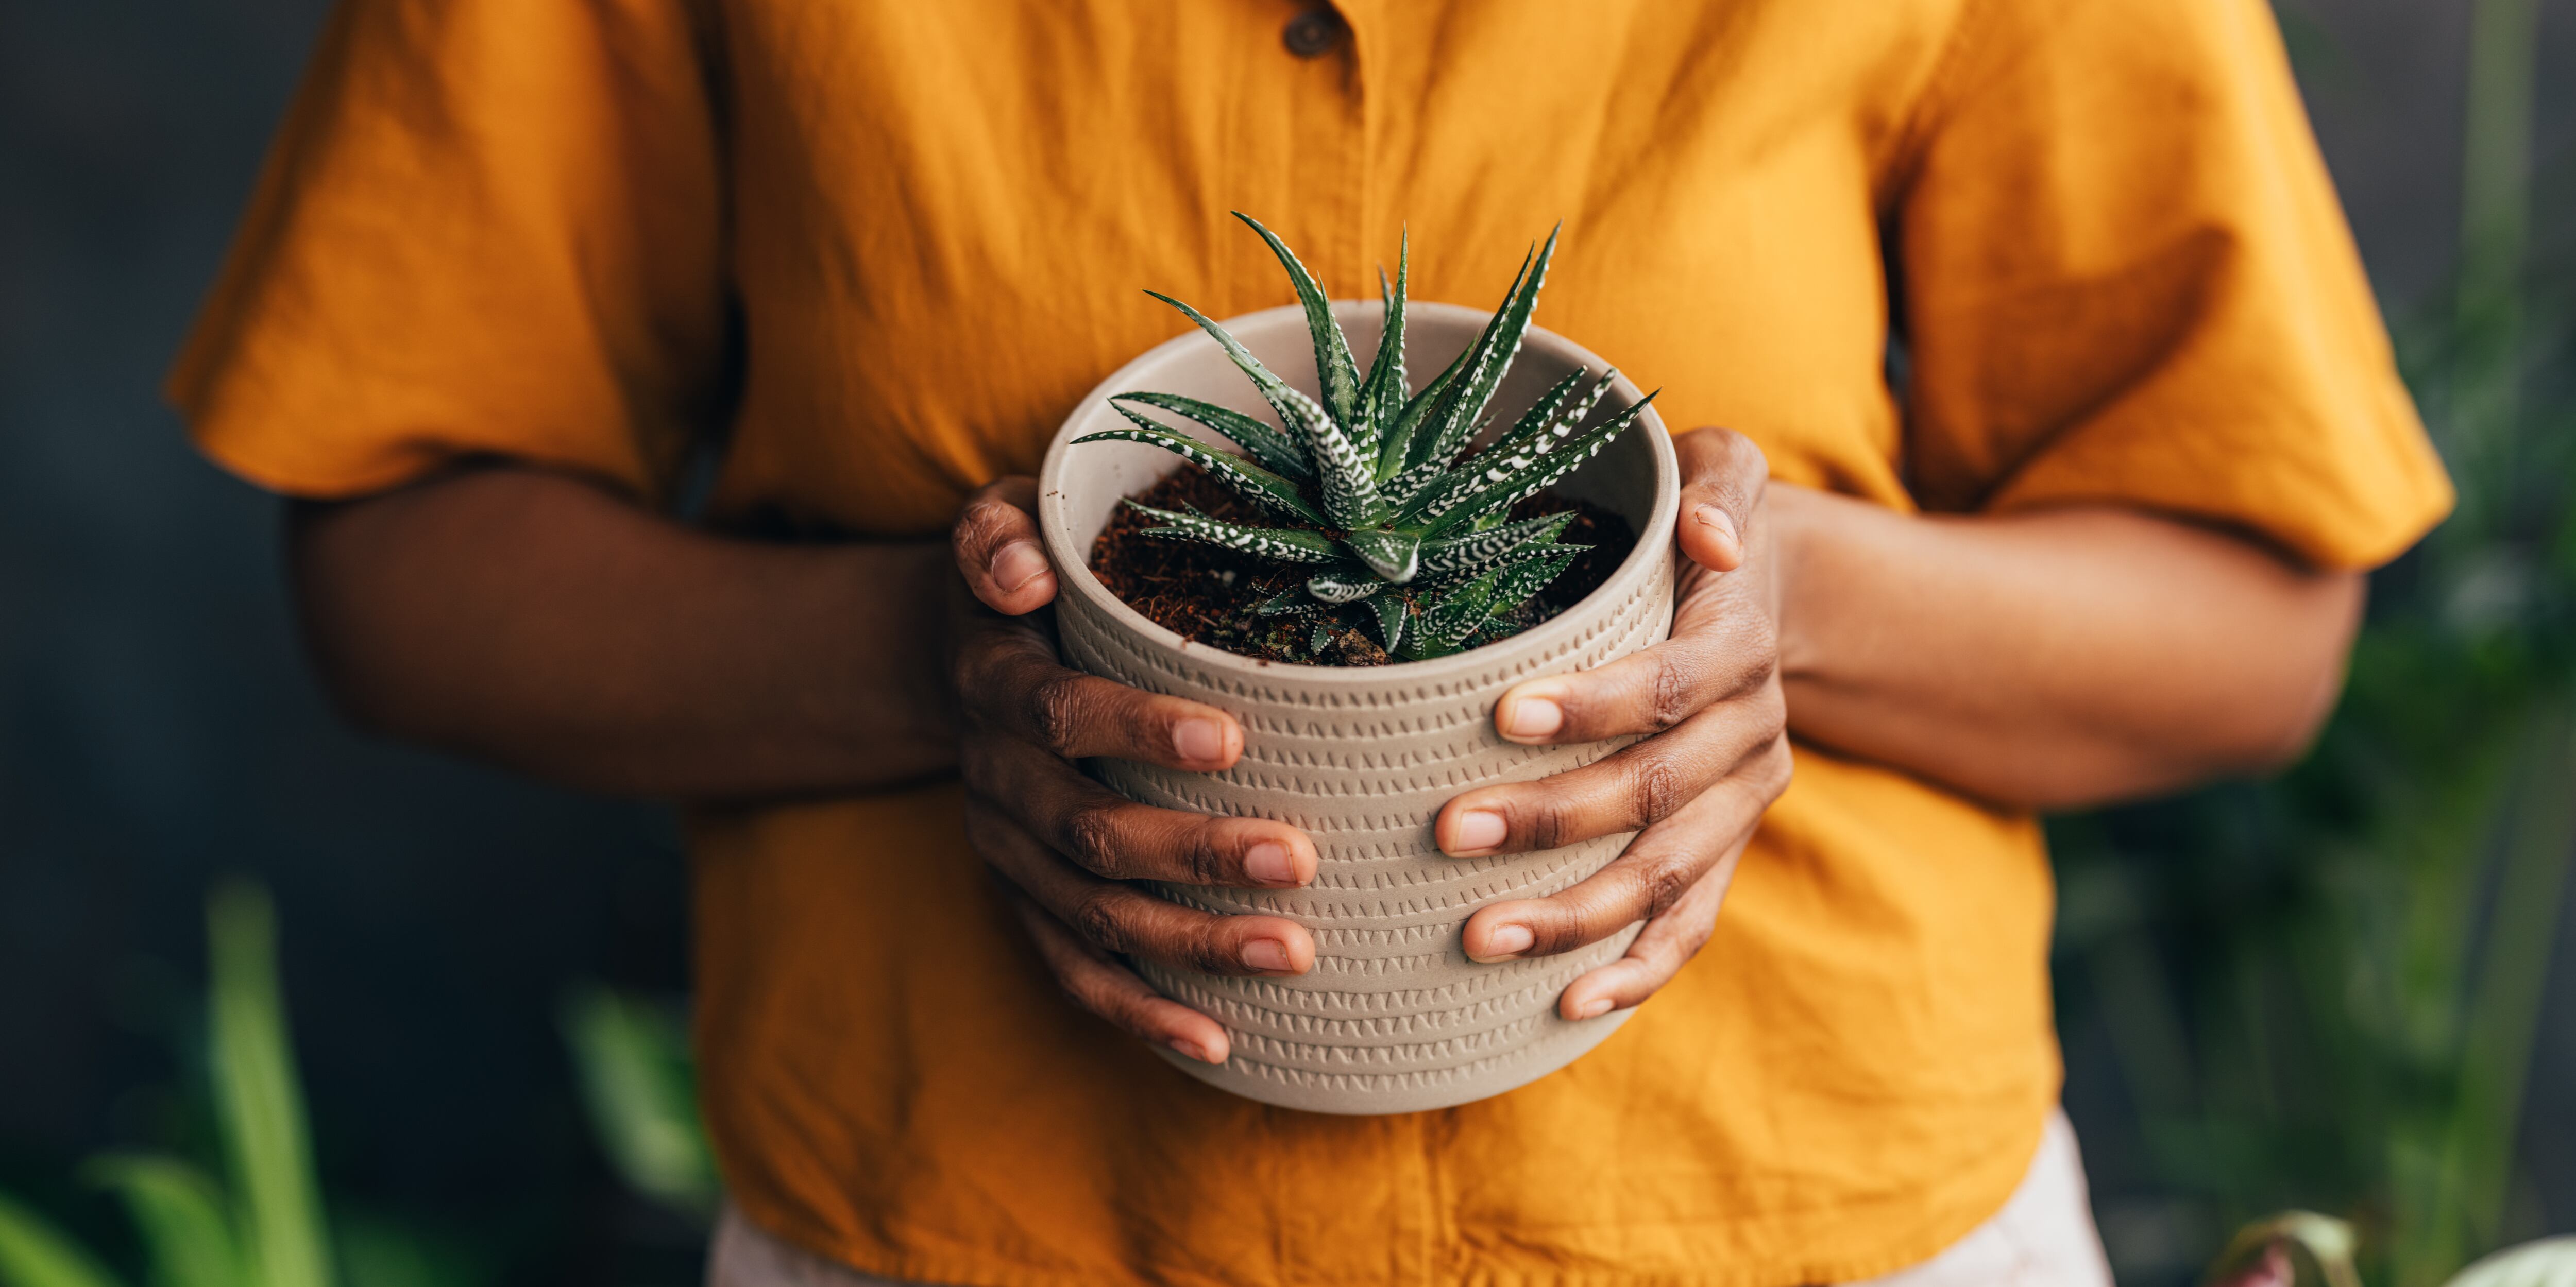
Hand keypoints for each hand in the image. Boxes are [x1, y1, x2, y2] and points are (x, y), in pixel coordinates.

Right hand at [949, 477, 1320, 1064]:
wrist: (958, 650)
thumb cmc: (1024, 572)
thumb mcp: (1002, 520)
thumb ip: (1000, 535)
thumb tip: (1022, 574)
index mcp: (995, 681)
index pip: (1058, 713)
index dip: (1136, 729)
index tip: (1231, 740)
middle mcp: (995, 776)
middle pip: (1086, 829)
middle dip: (1192, 851)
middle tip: (1296, 858)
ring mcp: (1010, 849)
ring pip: (1092, 912)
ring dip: (1190, 942)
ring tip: (1293, 951)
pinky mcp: (1026, 897)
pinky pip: (1074, 968)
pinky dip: (1139, 1010)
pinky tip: (1216, 1039)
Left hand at [1433, 427, 1792, 1019]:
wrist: (1772, 595)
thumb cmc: (1702, 524)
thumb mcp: (1724, 469)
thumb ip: (1719, 485)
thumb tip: (1711, 537)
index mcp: (1738, 642)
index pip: (1671, 681)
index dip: (1596, 703)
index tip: (1502, 714)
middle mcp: (1751, 732)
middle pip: (1656, 790)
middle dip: (1551, 818)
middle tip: (1446, 830)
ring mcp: (1743, 802)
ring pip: (1668, 872)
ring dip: (1577, 913)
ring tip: (1480, 937)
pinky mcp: (1728, 849)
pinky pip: (1694, 923)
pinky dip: (1640, 968)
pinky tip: (1570, 1002)